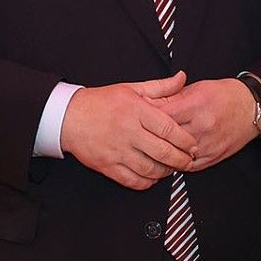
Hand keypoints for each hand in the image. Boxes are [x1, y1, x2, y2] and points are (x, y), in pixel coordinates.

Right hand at [62, 73, 197, 189]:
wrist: (67, 117)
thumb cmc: (100, 102)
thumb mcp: (131, 88)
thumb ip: (160, 87)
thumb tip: (182, 78)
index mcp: (135, 111)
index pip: (168, 128)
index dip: (185, 140)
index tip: (193, 145)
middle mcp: (127, 131)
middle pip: (163, 152)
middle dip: (181, 160)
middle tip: (189, 161)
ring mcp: (117, 151)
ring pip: (150, 169)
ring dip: (166, 172)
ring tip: (172, 168)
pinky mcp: (107, 166)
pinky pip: (133, 180)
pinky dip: (147, 182)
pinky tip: (152, 177)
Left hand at [151, 77, 260, 169]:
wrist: (252, 108)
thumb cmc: (225, 95)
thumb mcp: (197, 88)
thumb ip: (172, 97)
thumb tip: (148, 104)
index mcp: (197, 104)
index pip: (163, 116)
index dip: (146, 118)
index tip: (136, 119)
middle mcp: (203, 125)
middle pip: (167, 137)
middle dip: (151, 137)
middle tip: (140, 137)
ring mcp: (209, 143)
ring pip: (176, 155)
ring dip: (163, 153)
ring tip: (152, 149)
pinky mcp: (214, 156)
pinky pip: (189, 165)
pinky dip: (177, 163)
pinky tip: (171, 157)